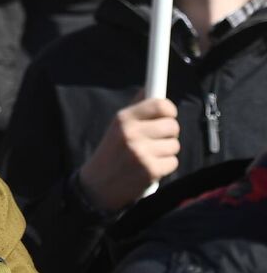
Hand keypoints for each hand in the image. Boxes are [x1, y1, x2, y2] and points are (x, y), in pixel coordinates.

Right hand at [77, 96, 179, 212]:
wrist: (98, 185)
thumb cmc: (111, 152)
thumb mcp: (117, 127)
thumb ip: (136, 109)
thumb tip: (150, 87)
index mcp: (123, 119)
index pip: (160, 105)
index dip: (169, 110)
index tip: (167, 115)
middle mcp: (131, 133)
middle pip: (172, 126)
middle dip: (168, 134)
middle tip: (156, 140)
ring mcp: (141, 153)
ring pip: (174, 145)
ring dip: (166, 151)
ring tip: (150, 155)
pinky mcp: (150, 170)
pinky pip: (173, 162)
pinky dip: (165, 166)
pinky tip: (150, 168)